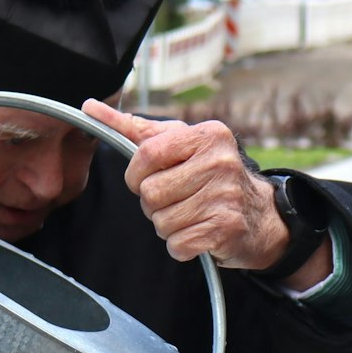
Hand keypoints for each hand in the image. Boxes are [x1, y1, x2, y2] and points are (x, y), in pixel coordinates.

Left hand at [82, 100, 330, 285]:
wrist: (261, 216)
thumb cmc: (210, 177)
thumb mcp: (179, 144)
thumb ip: (134, 129)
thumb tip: (90, 106)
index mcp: (207, 135)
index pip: (146, 154)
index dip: (136, 175)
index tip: (147, 180)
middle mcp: (221, 161)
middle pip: (151, 194)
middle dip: (154, 205)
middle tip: (177, 201)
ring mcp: (226, 196)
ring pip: (162, 222)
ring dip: (168, 226)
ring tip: (191, 216)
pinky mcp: (227, 228)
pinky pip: (178, 245)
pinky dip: (182, 246)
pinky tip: (199, 234)